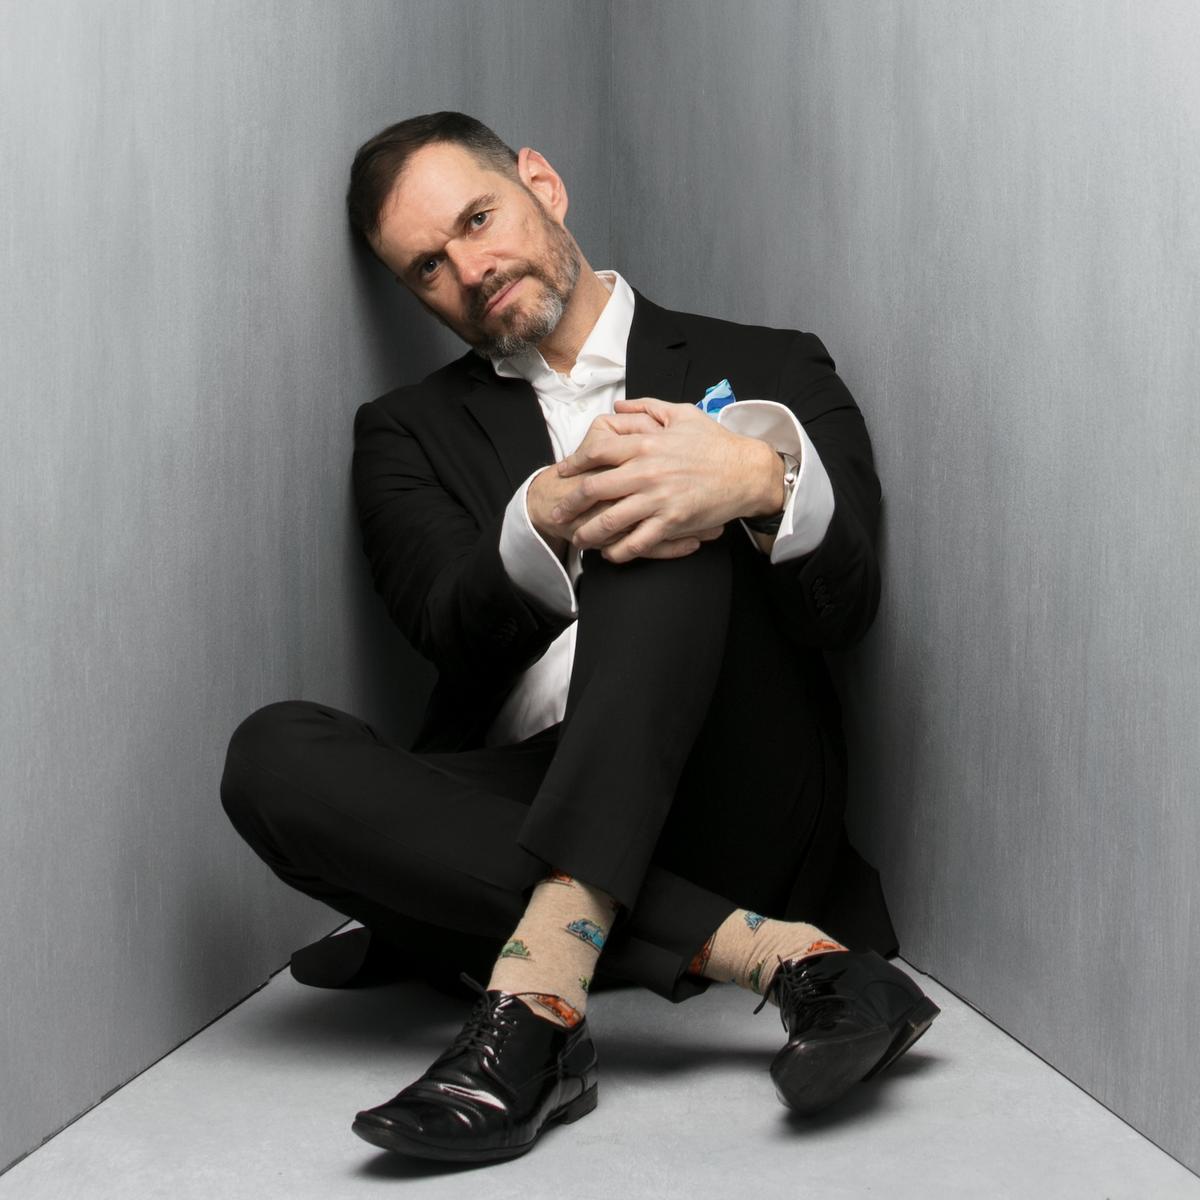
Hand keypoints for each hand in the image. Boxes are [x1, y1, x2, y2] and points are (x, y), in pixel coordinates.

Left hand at [552, 397, 782, 562]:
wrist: (747, 471)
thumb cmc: (716, 443)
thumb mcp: (682, 414)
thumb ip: (647, 408)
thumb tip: (618, 407)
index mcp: (646, 443)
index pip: (597, 451)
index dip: (575, 463)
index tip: (564, 472)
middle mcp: (646, 471)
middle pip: (594, 488)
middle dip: (570, 502)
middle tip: (559, 511)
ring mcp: (658, 499)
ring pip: (610, 520)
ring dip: (588, 532)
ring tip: (579, 539)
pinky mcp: (672, 521)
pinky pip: (637, 542)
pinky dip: (620, 551)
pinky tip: (611, 554)